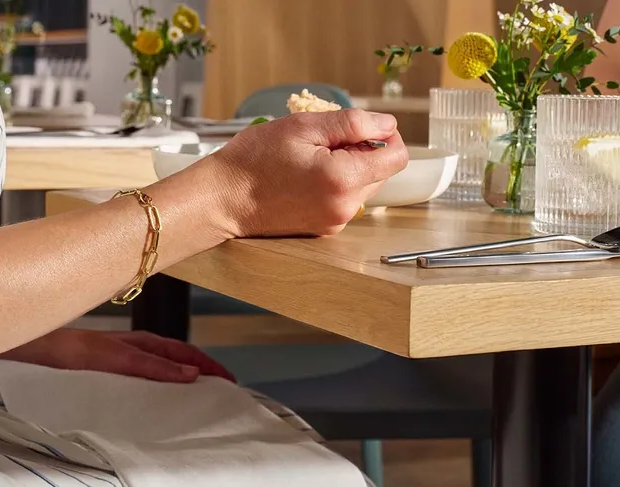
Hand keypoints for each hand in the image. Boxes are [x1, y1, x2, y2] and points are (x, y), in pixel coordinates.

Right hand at [0, 328, 235, 383]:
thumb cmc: (5, 348)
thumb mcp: (43, 364)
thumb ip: (69, 370)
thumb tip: (81, 392)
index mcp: (90, 347)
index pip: (145, 347)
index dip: (178, 356)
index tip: (206, 371)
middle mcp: (95, 343)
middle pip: (157, 346)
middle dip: (195, 360)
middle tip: (228, 377)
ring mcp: (88, 347)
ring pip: (149, 353)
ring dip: (186, 364)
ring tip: (217, 378)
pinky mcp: (79, 354)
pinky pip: (128, 362)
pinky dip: (159, 369)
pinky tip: (186, 376)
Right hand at [199, 109, 408, 238]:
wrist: (222, 199)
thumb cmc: (254, 161)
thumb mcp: (303, 126)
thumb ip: (352, 124)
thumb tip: (387, 124)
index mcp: (343, 179)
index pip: (397, 157)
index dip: (386, 136)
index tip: (363, 128)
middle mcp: (344, 206)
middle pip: (381, 172)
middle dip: (363, 151)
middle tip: (325, 141)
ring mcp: (335, 221)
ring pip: (363, 186)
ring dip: (349, 167)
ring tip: (312, 158)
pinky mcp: (324, 229)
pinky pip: (344, 200)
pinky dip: (334, 184)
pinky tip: (306, 176)